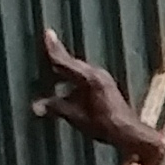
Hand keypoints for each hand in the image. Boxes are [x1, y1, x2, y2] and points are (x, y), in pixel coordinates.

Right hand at [30, 28, 164, 163]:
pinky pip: (86, 77)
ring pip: (79, 70)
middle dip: (58, 58)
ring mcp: (103, 78)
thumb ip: (55, 107)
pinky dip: (75, 78)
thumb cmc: (104, 124)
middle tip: (47, 45)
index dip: (54, 48)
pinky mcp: (107, 85)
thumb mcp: (76, 116)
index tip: (47, 32)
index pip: (65, 61)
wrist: (128, 132)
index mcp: (89, 78)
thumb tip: (36, 106)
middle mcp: (97, 74)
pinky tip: (69, 86)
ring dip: (66, 70)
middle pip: (72, 63)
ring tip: (54, 68)